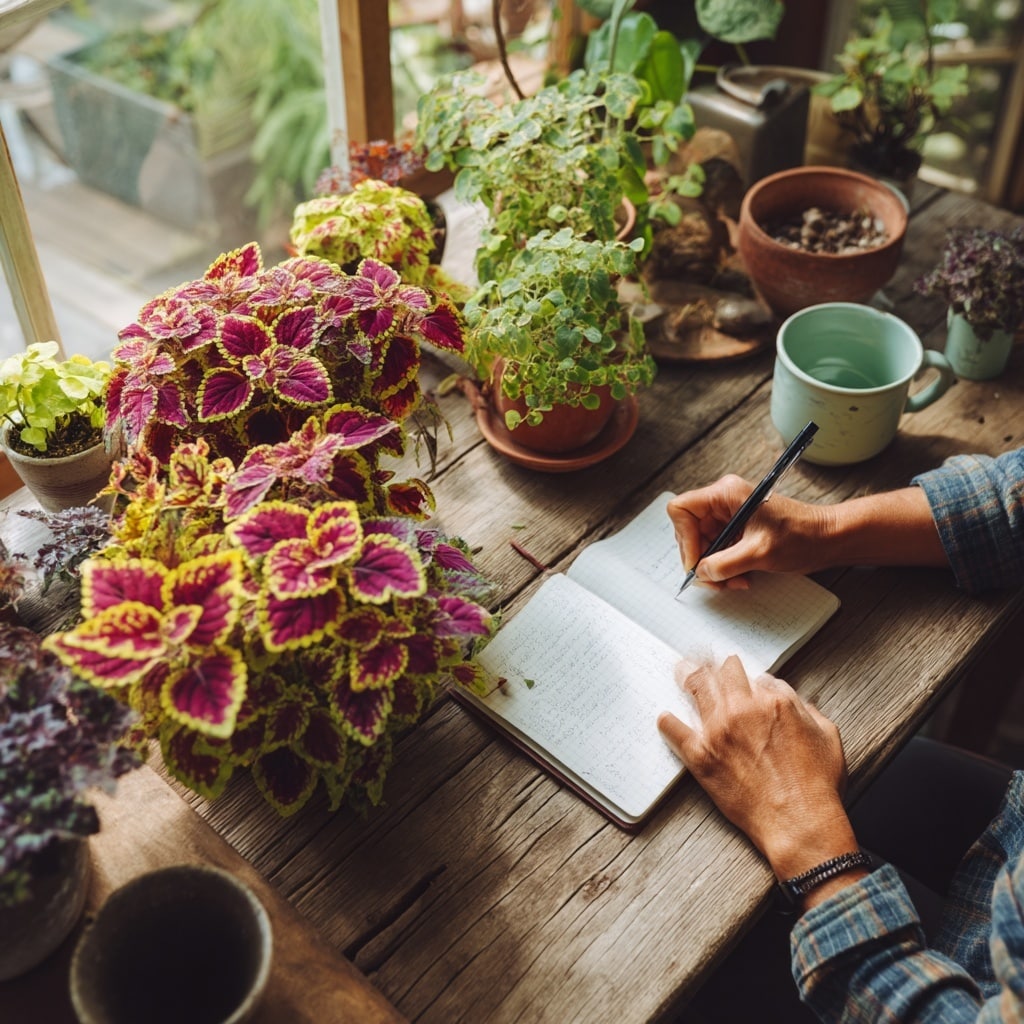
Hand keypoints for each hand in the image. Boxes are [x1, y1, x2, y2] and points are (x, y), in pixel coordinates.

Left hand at [658, 657, 860, 887]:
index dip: (754, 682)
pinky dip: (667, 723)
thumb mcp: (827, 737)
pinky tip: (664, 718)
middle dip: (720, 668)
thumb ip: (808, 711)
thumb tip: (794, 703)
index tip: (748, 684)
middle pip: (724, 673)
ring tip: (682, 671)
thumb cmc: (816, 787)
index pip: (759, 677)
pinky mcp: (701, 755)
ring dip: (689, 676)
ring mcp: (719, 730)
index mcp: (776, 702)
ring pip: (697, 688)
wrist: (799, 823)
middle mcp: (744, 709)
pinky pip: (676, 731)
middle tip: (709, 664)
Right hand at [666, 476, 836, 588]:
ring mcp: (730, 516)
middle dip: (700, 559)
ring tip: (733, 581)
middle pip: (690, 531)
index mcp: (726, 494)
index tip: (697, 562)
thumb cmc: (802, 536)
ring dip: (714, 568)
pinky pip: (718, 551)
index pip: (682, 510)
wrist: (829, 539)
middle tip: (713, 580)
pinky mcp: (738, 531)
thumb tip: (700, 572)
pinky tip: (740, 578)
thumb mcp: (759, 553)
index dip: (684, 538)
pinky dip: (724, 568)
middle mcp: (724, 501)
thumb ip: (723, 564)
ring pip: (703, 545)